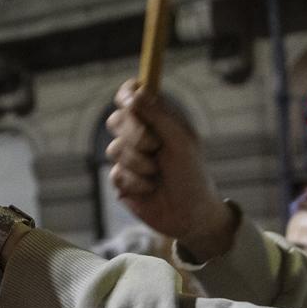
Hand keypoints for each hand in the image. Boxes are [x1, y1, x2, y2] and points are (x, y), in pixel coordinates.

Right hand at [104, 80, 236, 259]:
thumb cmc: (192, 174)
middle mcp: (140, 135)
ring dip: (140, 163)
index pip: (132, 95)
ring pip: (114, 149)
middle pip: (116, 119)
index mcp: (158, 120)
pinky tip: (150, 189)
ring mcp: (129, 158)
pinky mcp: (122, 181)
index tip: (131, 102)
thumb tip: (137, 91)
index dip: (127, 94)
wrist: (191, 215)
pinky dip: (136, 182)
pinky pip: (116, 174)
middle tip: (156, 147)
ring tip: (158, 173)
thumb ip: (159, 116)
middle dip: (135, 134)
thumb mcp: (181, 141)